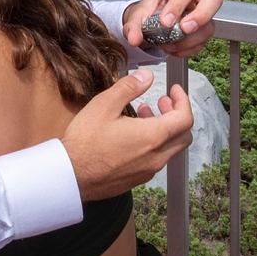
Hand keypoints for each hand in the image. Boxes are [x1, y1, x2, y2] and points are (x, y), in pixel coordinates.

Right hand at [62, 68, 192, 200]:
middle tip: (162, 101)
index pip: (185, 118)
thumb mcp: (104, 105)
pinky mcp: (138, 179)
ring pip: (170, 148)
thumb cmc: (85, 142)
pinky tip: (132, 135)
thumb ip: (129, 87)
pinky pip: (156, 159)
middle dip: (176, 115)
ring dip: (164, 129)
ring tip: (143, 114)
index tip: (173, 90)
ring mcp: (148, 171)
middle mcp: (156, 157)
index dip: (183, 100)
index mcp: (152, 137)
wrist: (71, 176)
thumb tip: (147, 76)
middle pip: (183, 135)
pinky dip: (154, 143)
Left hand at [122, 0, 222, 56]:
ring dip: (190, 40)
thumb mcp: (136, 17)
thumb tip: (134, 39)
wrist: (150, 23)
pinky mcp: (203, 28)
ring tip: (171, 44)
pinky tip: (175, 48)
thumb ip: (132, 27)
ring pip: (209, 25)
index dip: (177, 6)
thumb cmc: (148, 13)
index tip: (165, 22)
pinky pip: (203, 41)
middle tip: (185, 29)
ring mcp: (201, 12)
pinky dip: (189, 48)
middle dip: (201, 16)